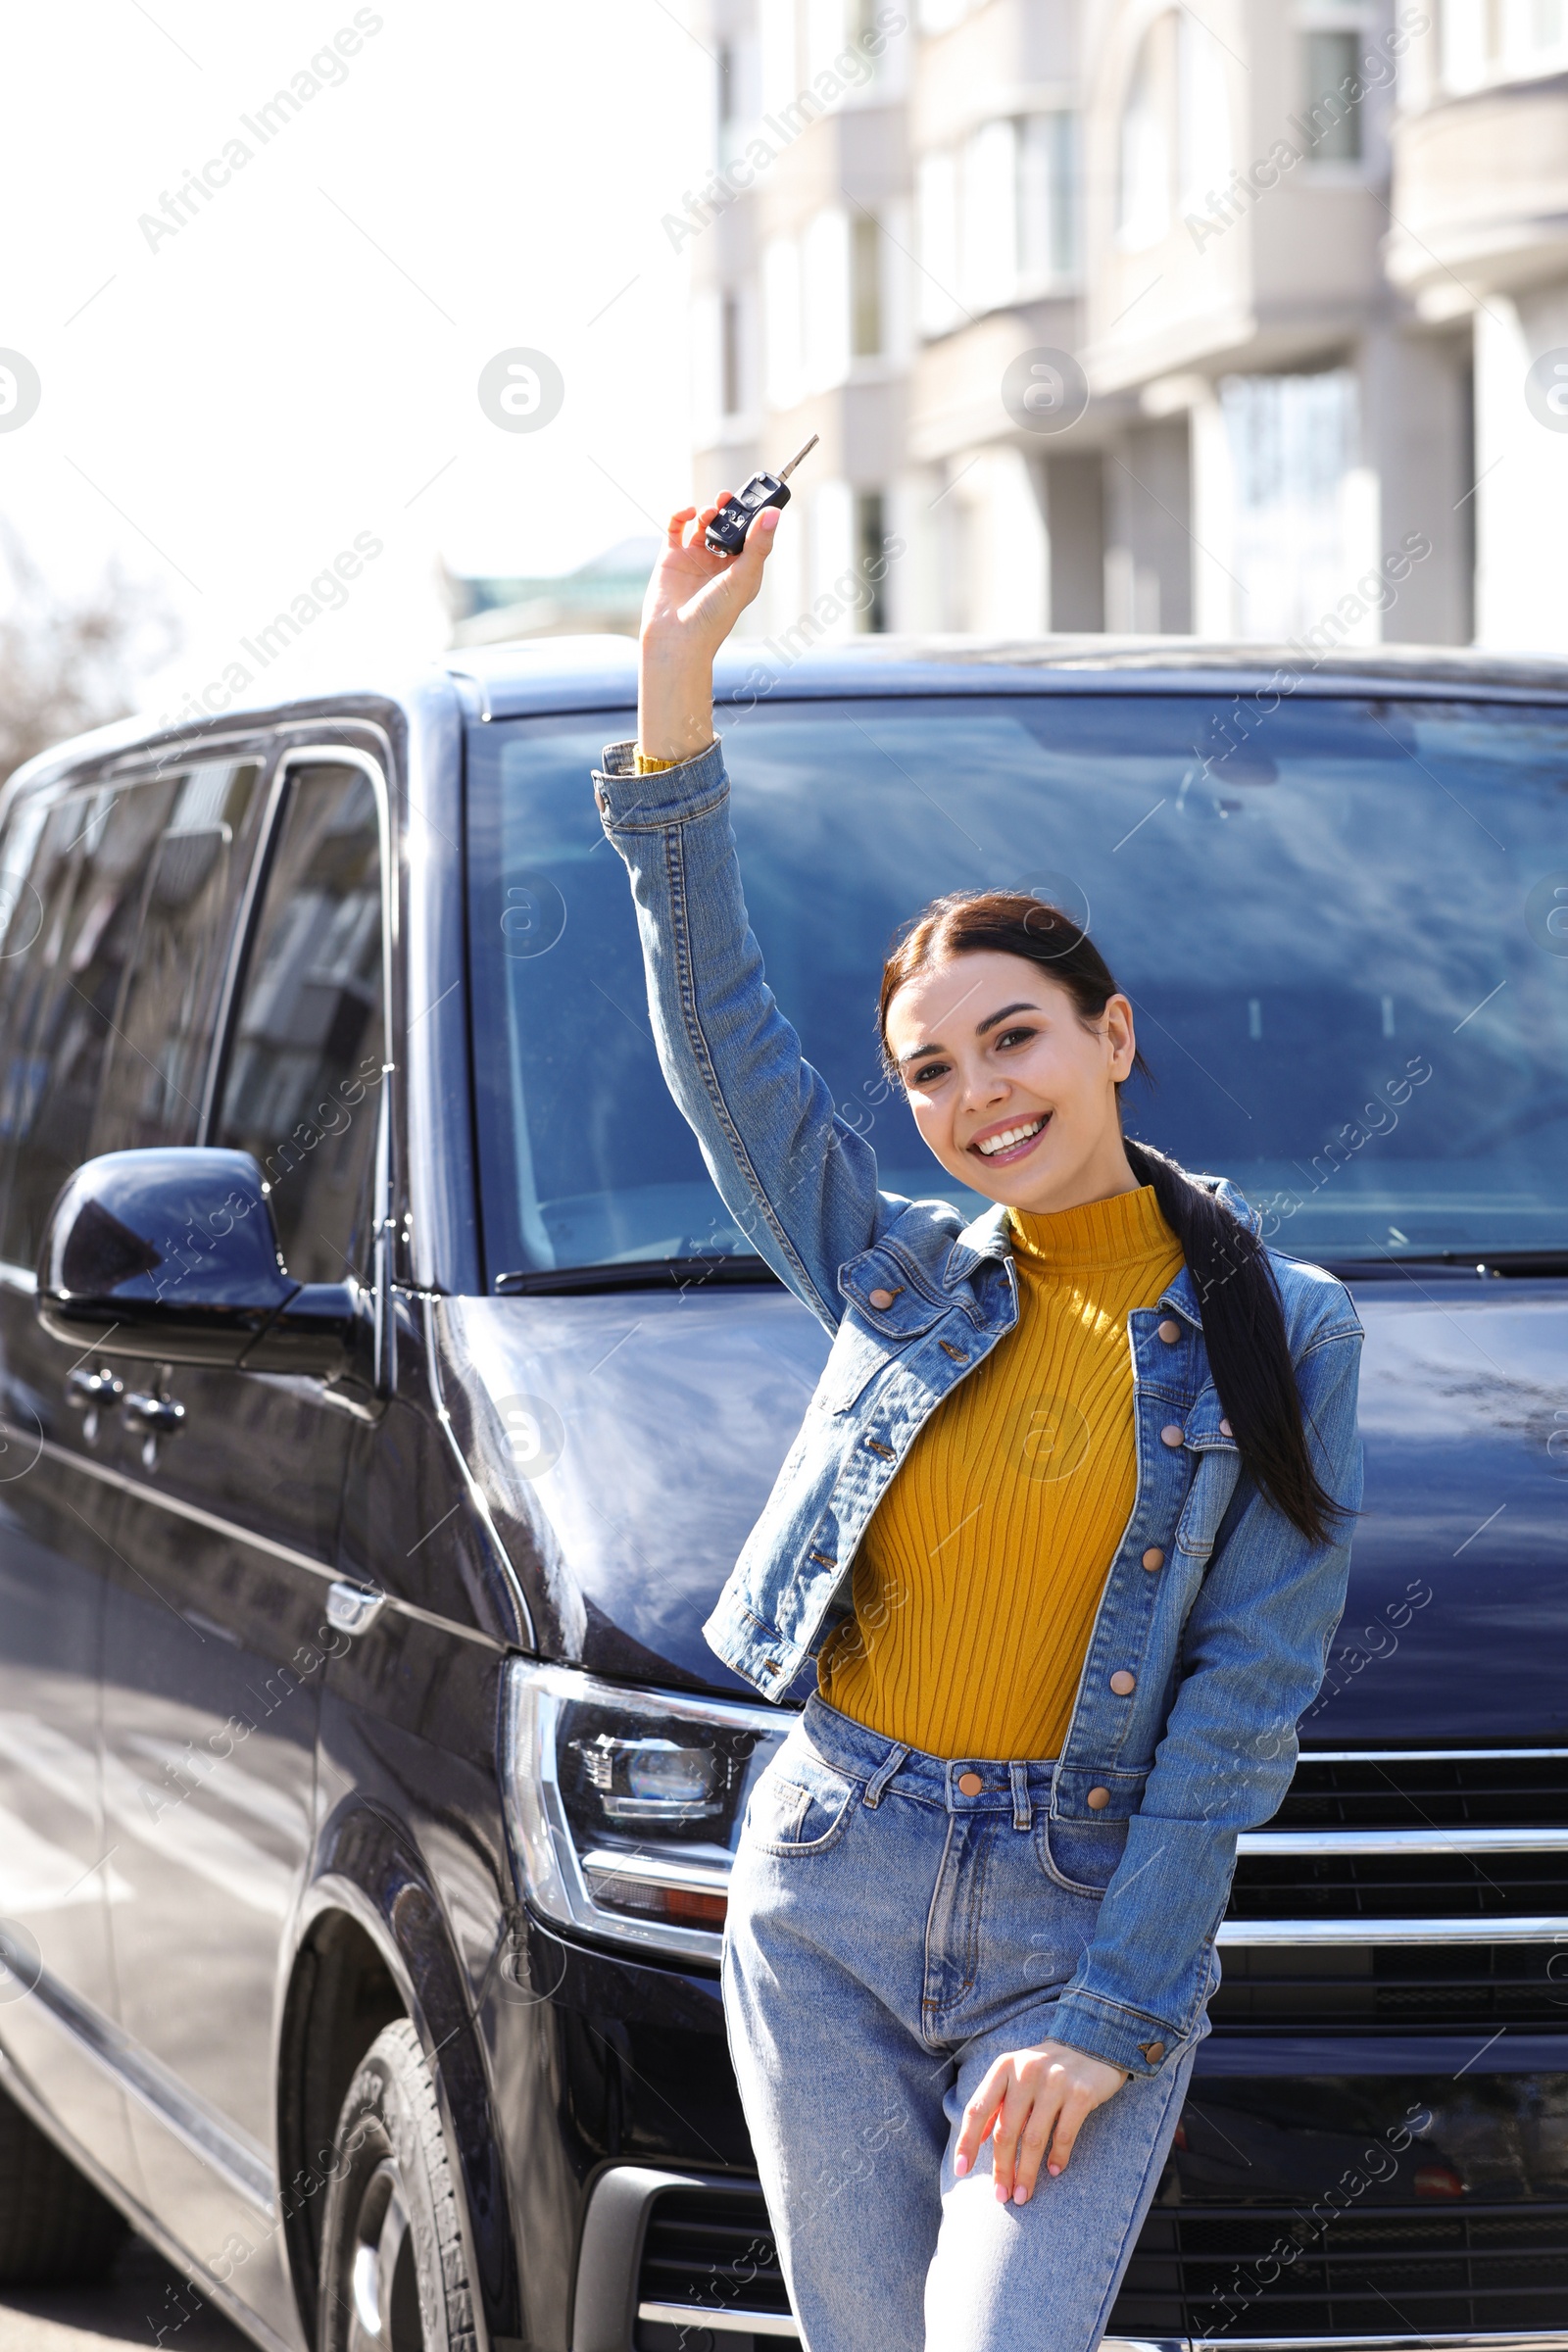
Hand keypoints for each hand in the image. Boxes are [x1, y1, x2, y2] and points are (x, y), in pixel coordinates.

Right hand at [637, 498, 779, 763]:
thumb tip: (774, 513)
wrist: (676, 638)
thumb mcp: (743, 578)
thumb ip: (758, 545)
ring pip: (703, 524)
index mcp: (741, 570)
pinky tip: (687, 513)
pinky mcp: (671, 558)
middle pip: (727, 526)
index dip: (753, 516)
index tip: (755, 498)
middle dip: (728, 509)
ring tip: (709, 512)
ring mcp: (695, 559)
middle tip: (728, 498)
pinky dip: (680, 515)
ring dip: (707, 512)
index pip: (752, 535)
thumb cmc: (714, 618)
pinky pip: (676, 528)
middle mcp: (719, 563)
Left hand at [953, 2039, 1127, 2202]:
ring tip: (1022, 2194)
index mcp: (1004, 2066)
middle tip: (1001, 2197)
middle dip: (1001, 2169)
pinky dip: (1058, 2158)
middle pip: (1006, 2131)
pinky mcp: (1081, 2093)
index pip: (978, 2109)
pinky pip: (1064, 2135)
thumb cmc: (1046, 2068)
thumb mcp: (1016, 2075)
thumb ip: (996, 2102)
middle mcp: (1026, 2071)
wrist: (1093, 2042)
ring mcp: (1055, 2081)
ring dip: (1027, 2173)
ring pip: (1033, 2139)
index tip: (960, 2170)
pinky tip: (1053, 2172)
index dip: (967, 2142)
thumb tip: (975, 2143)